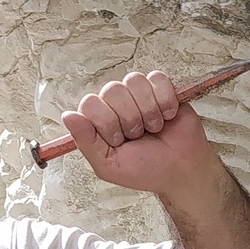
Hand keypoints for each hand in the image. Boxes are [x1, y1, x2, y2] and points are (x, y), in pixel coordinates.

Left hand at [62, 70, 213, 195]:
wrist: (181, 170)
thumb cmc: (146, 170)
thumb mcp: (109, 165)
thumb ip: (86, 142)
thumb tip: (68, 116)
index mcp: (99, 120)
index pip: (90, 103)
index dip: (106, 122)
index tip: (119, 140)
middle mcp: (116, 103)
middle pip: (112, 90)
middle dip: (129, 119)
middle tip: (139, 135)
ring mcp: (139, 94)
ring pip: (134, 81)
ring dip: (148, 110)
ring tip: (154, 127)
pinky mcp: (162, 88)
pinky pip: (157, 78)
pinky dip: (165, 100)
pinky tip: (167, 115)